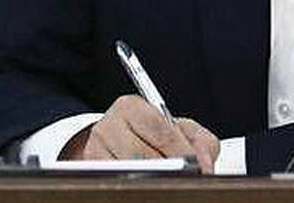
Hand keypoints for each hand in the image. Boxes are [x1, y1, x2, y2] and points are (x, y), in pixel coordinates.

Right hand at [59, 95, 220, 173]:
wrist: (113, 146)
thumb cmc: (152, 137)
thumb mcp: (178, 130)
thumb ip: (200, 142)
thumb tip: (204, 165)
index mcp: (131, 107)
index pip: (162, 132)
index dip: (183, 153)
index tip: (198, 169)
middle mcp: (107, 126)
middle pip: (145, 157)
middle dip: (170, 171)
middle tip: (184, 179)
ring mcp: (93, 151)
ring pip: (131, 174)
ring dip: (154, 181)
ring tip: (168, 183)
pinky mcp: (89, 172)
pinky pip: (118, 183)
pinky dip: (138, 186)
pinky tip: (148, 186)